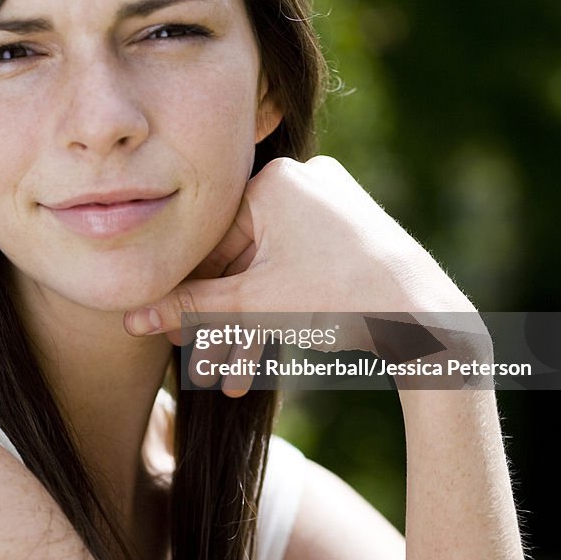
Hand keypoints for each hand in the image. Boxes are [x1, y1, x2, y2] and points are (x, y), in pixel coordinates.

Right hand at [123, 156, 487, 391]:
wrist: (429, 319)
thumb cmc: (339, 300)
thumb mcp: (253, 306)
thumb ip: (188, 309)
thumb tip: (130, 318)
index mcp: (273, 179)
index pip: (210, 240)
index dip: (187, 295)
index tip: (173, 336)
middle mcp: (302, 180)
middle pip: (239, 261)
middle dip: (223, 323)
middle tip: (204, 366)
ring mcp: (330, 204)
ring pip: (268, 271)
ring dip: (251, 327)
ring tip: (239, 379)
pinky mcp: (350, 230)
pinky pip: (298, 266)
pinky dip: (282, 307)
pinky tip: (269, 354)